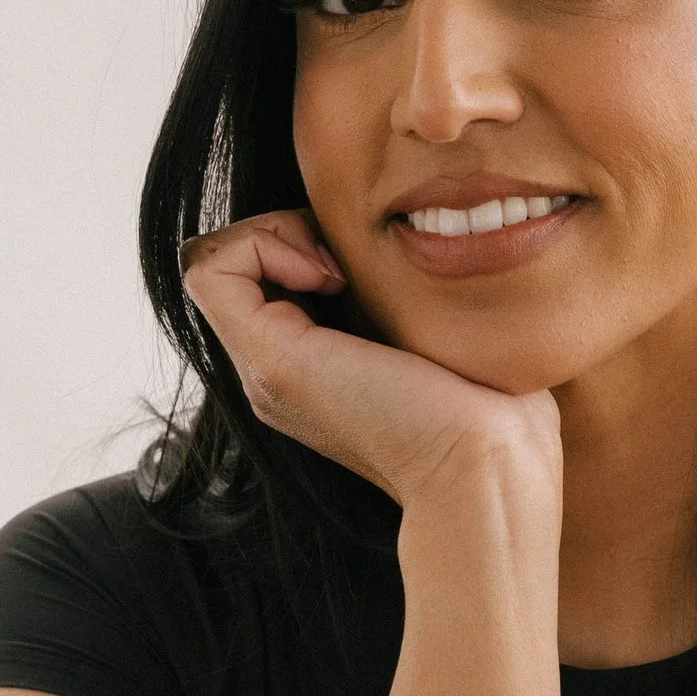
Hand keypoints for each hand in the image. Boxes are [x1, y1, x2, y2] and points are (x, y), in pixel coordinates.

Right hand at [181, 211, 558, 514]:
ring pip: (217, 260)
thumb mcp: (432, 330)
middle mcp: (274, 369)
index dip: (298, 236)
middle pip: (237, 263)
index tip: (358, 261)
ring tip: (340, 269)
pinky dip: (263, 243)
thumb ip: (396, 296)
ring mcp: (263, 368)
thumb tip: (393, 238)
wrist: (484, 465)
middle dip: (289, 230)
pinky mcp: (269, 360)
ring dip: (276, 233)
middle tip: (350, 262)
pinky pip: (211, 267)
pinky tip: (329, 273)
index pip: (260, 269)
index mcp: (309, 363)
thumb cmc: (485, 403)